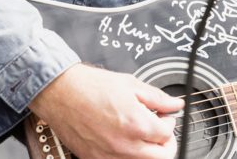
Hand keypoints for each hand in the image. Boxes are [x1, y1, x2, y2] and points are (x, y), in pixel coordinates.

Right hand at [29, 63, 183, 158]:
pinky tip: (123, 139)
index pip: (168, 134)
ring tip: (140, 133)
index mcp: (136, 124)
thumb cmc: (90, 86)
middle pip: (162, 156)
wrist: (60, 92)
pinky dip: (127, 155)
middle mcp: (124, 145)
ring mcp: (109, 156)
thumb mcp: (131, 84)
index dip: (169, 122)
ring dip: (148, 150)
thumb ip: (158, 98)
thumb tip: (176, 104)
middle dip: (165, 143)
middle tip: (159, 130)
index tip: (164, 116)